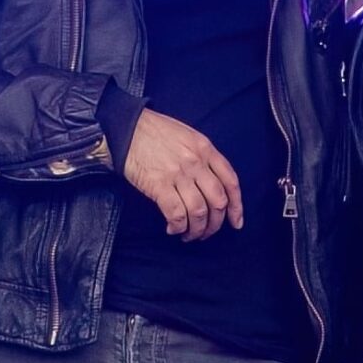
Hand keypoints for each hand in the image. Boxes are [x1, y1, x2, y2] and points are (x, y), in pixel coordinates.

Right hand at [121, 109, 242, 241]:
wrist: (125, 127)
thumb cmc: (154, 132)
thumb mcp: (187, 136)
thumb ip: (202, 156)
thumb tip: (210, 185)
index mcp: (205, 148)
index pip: (230, 182)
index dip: (237, 206)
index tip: (236, 222)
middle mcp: (196, 162)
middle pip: (218, 201)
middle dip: (215, 224)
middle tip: (207, 233)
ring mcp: (178, 174)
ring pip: (199, 212)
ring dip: (196, 230)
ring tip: (189, 235)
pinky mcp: (159, 185)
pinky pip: (177, 214)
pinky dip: (178, 226)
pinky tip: (173, 228)